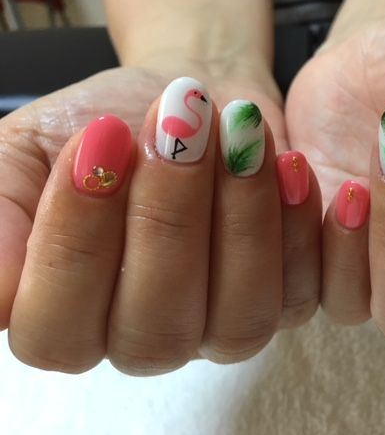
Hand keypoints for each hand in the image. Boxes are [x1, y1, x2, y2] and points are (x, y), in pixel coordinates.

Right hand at [0, 61, 321, 373]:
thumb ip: (0, 215)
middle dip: (167, 221)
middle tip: (176, 127)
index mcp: (71, 315)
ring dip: (241, 221)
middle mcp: (148, 336)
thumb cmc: (107, 124)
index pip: (58, 331)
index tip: (98, 144)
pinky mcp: (286, 301)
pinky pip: (303, 294)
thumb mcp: (31, 152)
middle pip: (155, 328)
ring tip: (239, 134)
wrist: (191, 98)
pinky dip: (305, 230)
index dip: (74, 246)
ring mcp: (221, 327)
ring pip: (238, 319)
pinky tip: (293, 167)